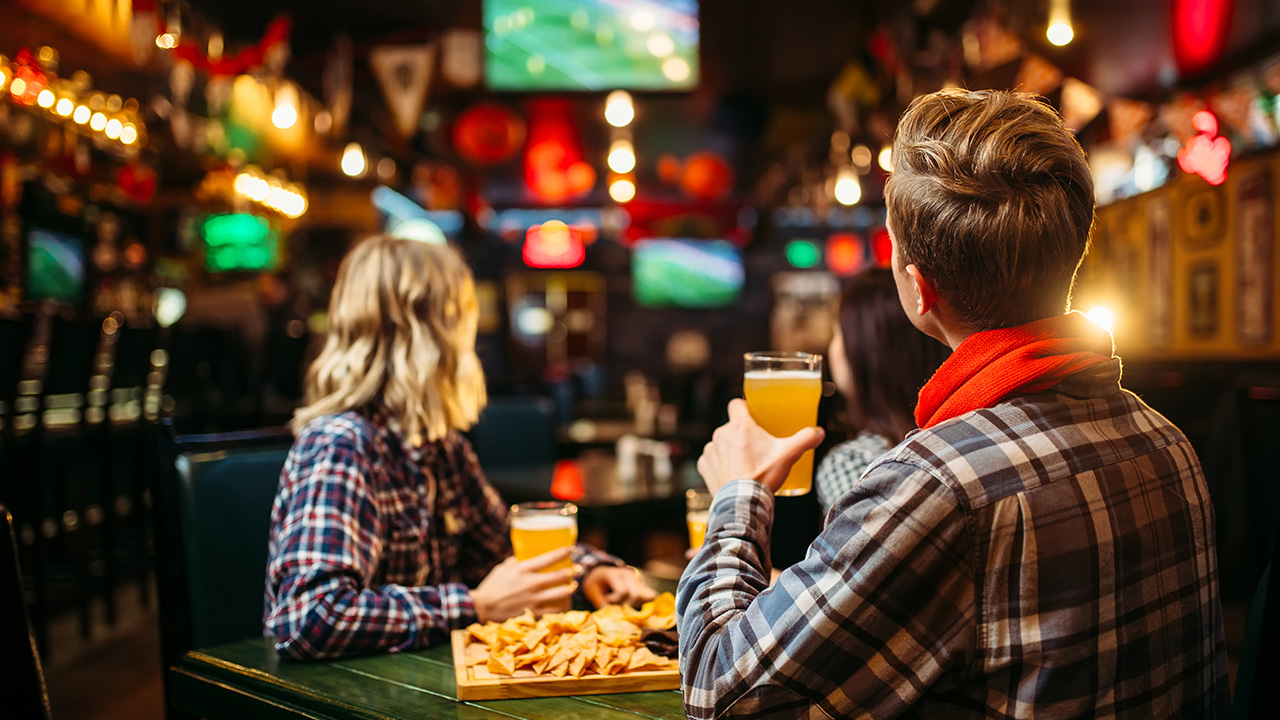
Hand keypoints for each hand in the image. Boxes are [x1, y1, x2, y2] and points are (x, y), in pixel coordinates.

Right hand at [471, 547, 577, 622]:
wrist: (482, 607)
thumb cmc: (492, 586)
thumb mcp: (503, 568)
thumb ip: (517, 561)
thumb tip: (526, 556)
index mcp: (524, 569)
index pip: (550, 557)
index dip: (564, 552)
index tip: (572, 549)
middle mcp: (532, 583)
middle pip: (561, 576)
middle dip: (572, 571)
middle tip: (577, 569)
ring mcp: (534, 599)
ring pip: (563, 593)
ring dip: (570, 589)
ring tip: (572, 586)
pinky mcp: (534, 613)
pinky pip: (556, 610)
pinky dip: (563, 606)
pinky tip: (565, 603)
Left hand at [581, 565, 657, 607]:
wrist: (601, 572)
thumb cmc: (596, 583)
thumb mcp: (593, 592)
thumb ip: (602, 603)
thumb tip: (613, 617)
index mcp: (615, 574)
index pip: (623, 591)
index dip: (615, 600)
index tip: (607, 599)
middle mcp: (629, 574)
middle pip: (635, 595)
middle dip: (626, 605)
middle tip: (616, 605)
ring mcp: (637, 578)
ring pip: (644, 596)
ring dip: (634, 604)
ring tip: (623, 603)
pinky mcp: (642, 583)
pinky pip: (650, 594)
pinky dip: (644, 602)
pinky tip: (635, 605)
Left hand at [696, 398, 824, 494]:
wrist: (742, 502)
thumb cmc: (763, 476)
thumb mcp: (789, 455)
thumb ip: (805, 439)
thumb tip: (819, 432)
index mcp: (740, 426)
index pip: (736, 404)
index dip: (744, 407)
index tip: (752, 414)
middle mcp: (721, 434)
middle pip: (732, 426)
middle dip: (742, 434)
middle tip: (756, 447)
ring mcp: (711, 450)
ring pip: (722, 443)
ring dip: (730, 449)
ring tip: (744, 463)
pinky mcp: (704, 466)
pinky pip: (712, 459)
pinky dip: (720, 464)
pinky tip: (732, 472)